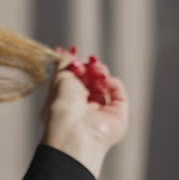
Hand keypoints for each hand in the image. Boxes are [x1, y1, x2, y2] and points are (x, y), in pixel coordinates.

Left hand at [40, 49, 129, 179]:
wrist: (75, 131)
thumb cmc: (62, 106)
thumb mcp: (59, 78)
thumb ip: (66, 64)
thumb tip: (67, 52)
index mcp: (65, 101)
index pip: (73, 79)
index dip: (74, 63)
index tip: (73, 48)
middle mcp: (83, 108)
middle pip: (90, 80)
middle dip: (89, 66)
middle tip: (88, 60)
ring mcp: (101, 113)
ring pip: (105, 85)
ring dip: (101, 72)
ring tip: (96, 68)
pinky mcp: (118, 116)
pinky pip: (118, 94)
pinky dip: (113, 83)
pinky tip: (106, 80)